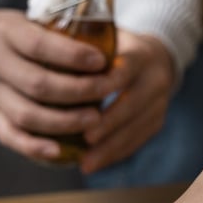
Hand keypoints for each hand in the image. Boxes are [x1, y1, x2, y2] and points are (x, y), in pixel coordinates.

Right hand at [0, 6, 109, 158]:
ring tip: (95, 118)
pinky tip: (60, 150)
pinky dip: (34, 146)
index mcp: (7, 33)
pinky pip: (9, 135)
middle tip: (107, 89)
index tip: (102, 60)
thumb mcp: (23, 19)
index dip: (73, 55)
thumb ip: (55, 29)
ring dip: (65, 121)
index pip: (39, 45)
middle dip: (79, 90)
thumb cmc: (3, 31)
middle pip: (38, 84)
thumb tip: (105, 39)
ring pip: (27, 114)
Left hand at [80, 30, 174, 172]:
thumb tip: (41, 67)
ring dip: (112, 147)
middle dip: (109, 125)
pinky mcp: (158, 119)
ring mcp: (161, 101)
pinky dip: (117, 153)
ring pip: (138, 128)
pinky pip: (139, 140)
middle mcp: (156, 78)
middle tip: (85, 140)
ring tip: (87, 163)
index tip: (83, 104)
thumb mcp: (103, 39)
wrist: (154, 57)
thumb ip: (80, 49)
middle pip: (134, 105)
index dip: (104, 88)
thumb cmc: (115, 48)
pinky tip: (97, 163)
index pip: (123, 72)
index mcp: (140, 54)